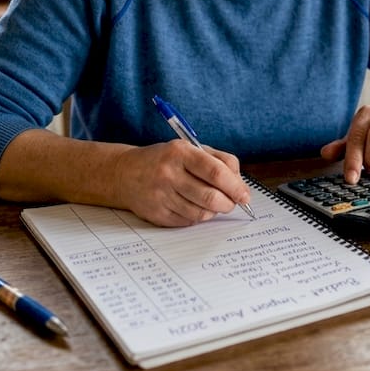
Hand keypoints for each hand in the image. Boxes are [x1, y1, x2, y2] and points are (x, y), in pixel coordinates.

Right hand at [114, 140, 250, 226]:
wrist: (125, 173)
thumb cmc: (165, 160)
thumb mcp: (190, 149)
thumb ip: (219, 160)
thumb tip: (240, 184)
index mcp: (180, 152)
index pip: (215, 172)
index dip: (235, 186)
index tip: (245, 195)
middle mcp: (169, 174)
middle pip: (211, 197)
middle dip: (228, 203)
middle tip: (232, 202)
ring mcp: (161, 196)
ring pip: (201, 213)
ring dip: (213, 211)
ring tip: (211, 202)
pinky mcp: (157, 214)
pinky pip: (188, 221)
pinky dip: (197, 216)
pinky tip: (192, 205)